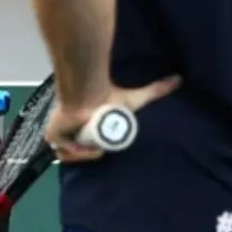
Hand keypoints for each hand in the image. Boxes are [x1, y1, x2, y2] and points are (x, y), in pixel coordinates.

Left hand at [44, 75, 181, 163]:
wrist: (88, 94)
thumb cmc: (109, 97)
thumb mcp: (137, 98)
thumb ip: (156, 89)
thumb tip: (178, 78)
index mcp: (84, 124)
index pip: (87, 143)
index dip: (97, 148)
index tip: (106, 144)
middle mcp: (70, 128)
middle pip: (79, 151)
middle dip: (91, 152)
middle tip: (100, 145)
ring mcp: (60, 131)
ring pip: (70, 154)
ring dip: (84, 153)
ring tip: (92, 143)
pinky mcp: (52, 134)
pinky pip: (63, 150)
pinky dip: (76, 152)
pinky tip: (85, 145)